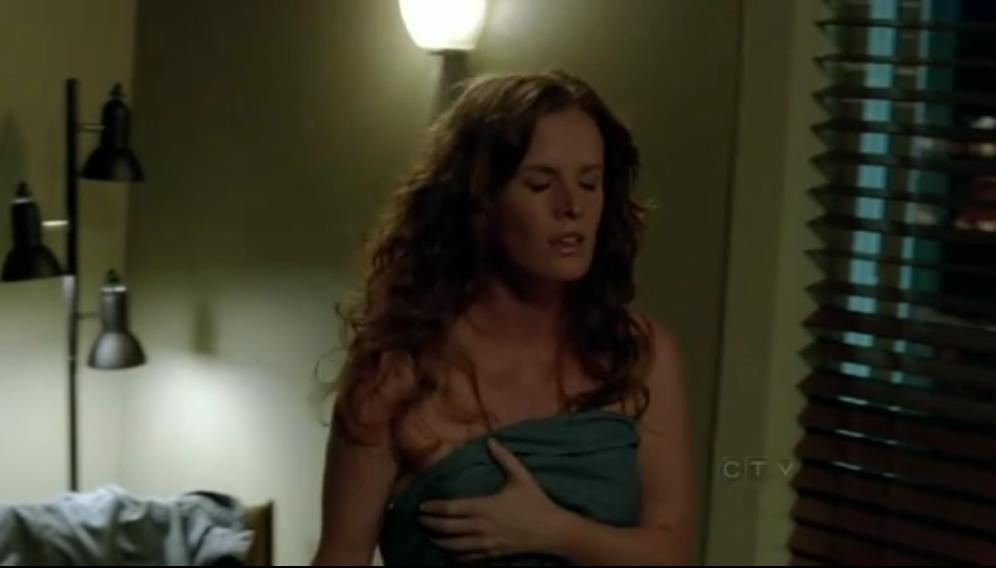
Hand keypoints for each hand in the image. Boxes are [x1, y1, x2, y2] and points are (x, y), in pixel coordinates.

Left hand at [418, 438, 568, 563]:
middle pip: (447, 528)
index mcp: (485, 506)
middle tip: (419, 520)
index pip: (451, 509)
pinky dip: (455, 555)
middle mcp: (481, 526)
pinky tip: (450, 552)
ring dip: (438, 541)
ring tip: (429, 536)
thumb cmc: (536, 503)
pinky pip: (467, 558)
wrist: (552, 531)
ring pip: (453, 545)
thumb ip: (504, 458)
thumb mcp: (521, 477)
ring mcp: (486, 543)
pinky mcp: (492, 555)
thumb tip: (491, 440)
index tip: (422, 506)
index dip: (433, 508)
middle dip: (430, 524)